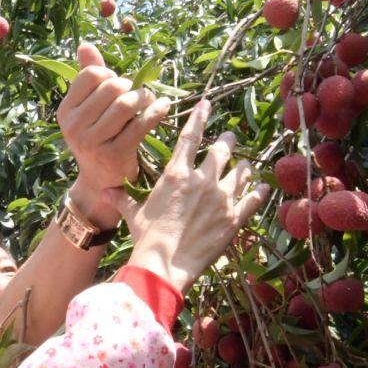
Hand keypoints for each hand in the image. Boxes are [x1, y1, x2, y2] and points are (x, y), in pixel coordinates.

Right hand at [58, 43, 170, 228]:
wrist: (101, 183)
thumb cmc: (98, 138)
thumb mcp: (88, 109)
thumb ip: (87, 76)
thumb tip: (85, 44)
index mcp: (65, 111)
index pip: (91, 74)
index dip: (110, 74)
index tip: (118, 85)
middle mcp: (74, 126)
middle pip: (111, 87)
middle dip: (130, 86)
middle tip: (139, 94)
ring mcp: (92, 142)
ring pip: (126, 104)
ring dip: (144, 98)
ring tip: (150, 100)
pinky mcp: (113, 155)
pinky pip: (141, 124)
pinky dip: (157, 112)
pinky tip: (163, 108)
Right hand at [102, 100, 270, 293]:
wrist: (165, 264)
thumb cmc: (147, 238)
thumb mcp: (133, 215)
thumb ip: (123, 199)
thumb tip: (105, 191)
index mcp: (176, 174)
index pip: (190, 137)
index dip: (199, 117)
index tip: (207, 104)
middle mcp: (203, 180)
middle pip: (220, 152)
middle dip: (226, 141)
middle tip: (230, 137)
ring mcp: (222, 198)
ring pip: (239, 173)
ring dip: (243, 167)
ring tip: (245, 164)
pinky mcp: (234, 218)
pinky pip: (252, 199)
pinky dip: (258, 192)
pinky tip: (262, 187)